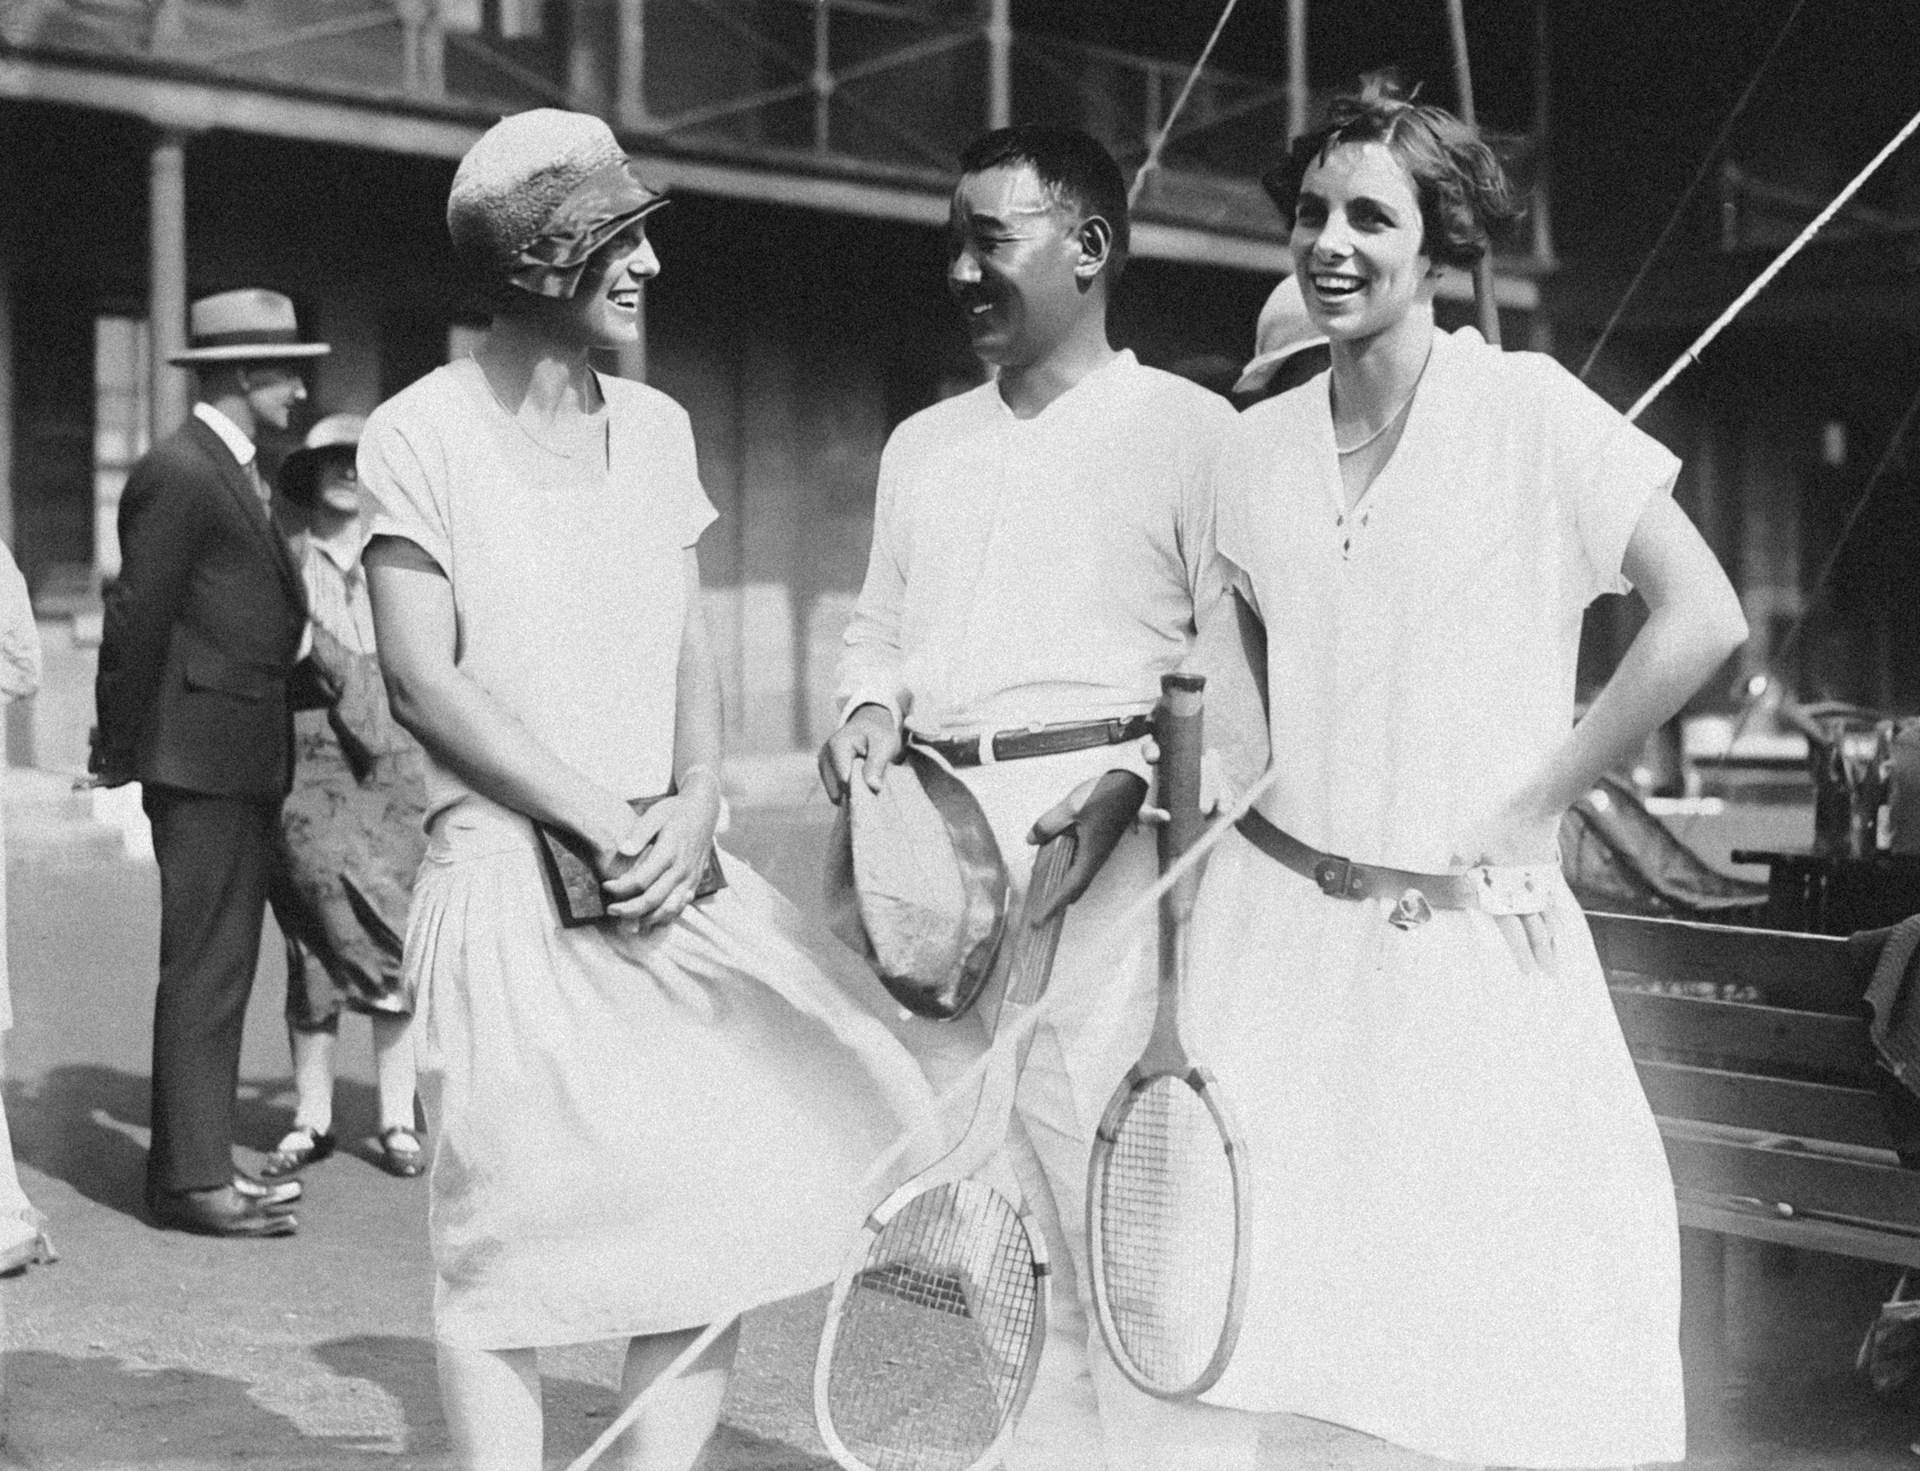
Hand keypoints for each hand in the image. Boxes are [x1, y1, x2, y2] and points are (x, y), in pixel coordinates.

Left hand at [600, 772, 722, 929]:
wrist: (704, 810)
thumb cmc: (675, 811)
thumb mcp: (656, 814)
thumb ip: (639, 833)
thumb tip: (623, 850)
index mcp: (669, 852)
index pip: (641, 880)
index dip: (621, 887)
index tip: (606, 885)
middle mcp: (681, 869)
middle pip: (653, 899)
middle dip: (629, 909)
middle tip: (611, 910)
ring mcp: (690, 878)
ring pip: (668, 909)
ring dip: (647, 919)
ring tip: (628, 923)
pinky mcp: (695, 882)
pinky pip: (681, 906)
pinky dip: (665, 917)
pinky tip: (650, 920)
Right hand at [818, 704, 901, 803]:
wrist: (868, 726)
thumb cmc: (878, 733)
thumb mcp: (884, 744)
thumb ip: (877, 764)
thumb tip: (873, 787)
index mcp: (837, 745)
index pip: (844, 779)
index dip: (860, 789)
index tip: (876, 788)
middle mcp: (824, 755)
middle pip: (838, 789)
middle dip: (857, 792)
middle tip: (874, 782)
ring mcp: (822, 765)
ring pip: (836, 794)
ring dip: (853, 792)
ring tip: (866, 778)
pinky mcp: (825, 773)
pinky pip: (836, 792)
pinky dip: (849, 792)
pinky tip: (860, 781)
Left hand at [1025, 770, 1148, 923]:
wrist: (1131, 782)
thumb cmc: (1105, 794)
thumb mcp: (1071, 808)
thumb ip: (1048, 825)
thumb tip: (1031, 839)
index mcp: (1092, 855)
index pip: (1069, 888)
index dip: (1053, 905)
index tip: (1039, 921)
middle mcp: (1097, 857)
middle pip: (1076, 886)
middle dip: (1058, 901)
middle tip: (1041, 913)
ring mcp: (1100, 849)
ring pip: (1079, 873)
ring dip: (1063, 884)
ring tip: (1045, 893)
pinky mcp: (1100, 839)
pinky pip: (1081, 860)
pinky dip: (1067, 867)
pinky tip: (1055, 861)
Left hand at [1448, 795, 1562, 976]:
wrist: (1532, 809)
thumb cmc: (1496, 825)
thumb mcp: (1467, 843)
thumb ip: (1457, 865)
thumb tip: (1441, 881)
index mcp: (1504, 890)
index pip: (1512, 928)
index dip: (1519, 951)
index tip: (1527, 972)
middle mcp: (1523, 893)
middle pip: (1535, 930)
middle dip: (1541, 954)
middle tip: (1550, 976)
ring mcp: (1537, 884)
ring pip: (1547, 920)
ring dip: (1553, 941)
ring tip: (1558, 961)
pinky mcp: (1546, 874)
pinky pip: (1554, 902)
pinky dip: (1558, 918)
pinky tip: (1561, 929)